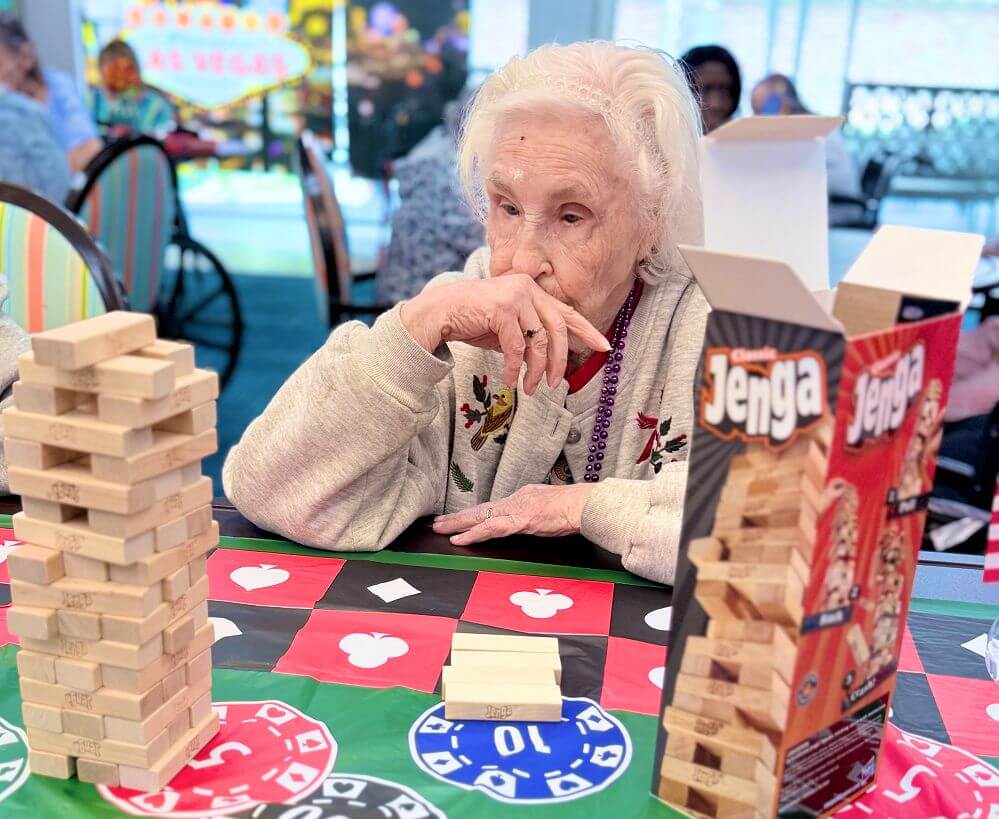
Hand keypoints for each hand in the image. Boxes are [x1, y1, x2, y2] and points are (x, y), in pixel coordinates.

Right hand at [400, 275, 609, 394]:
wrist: (438, 313)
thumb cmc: (472, 321)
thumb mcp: (508, 330)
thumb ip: (530, 337)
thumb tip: (552, 358)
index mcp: (532, 289)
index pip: (566, 312)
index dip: (586, 331)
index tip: (603, 348)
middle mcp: (527, 288)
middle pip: (558, 329)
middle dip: (559, 361)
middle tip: (555, 383)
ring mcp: (515, 295)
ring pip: (539, 340)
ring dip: (536, 370)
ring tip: (530, 388)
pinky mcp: (502, 308)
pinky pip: (516, 347)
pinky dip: (515, 369)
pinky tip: (511, 381)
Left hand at [432, 484, 594, 545]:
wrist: (583, 505)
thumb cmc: (573, 507)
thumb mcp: (550, 508)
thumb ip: (536, 513)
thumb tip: (531, 519)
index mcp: (522, 498)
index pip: (492, 507)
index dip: (474, 513)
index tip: (460, 518)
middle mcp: (514, 501)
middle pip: (480, 509)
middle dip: (458, 517)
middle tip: (438, 522)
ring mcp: (514, 509)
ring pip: (479, 516)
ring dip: (458, 524)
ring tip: (440, 529)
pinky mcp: (517, 520)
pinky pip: (490, 528)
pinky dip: (473, 534)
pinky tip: (460, 539)